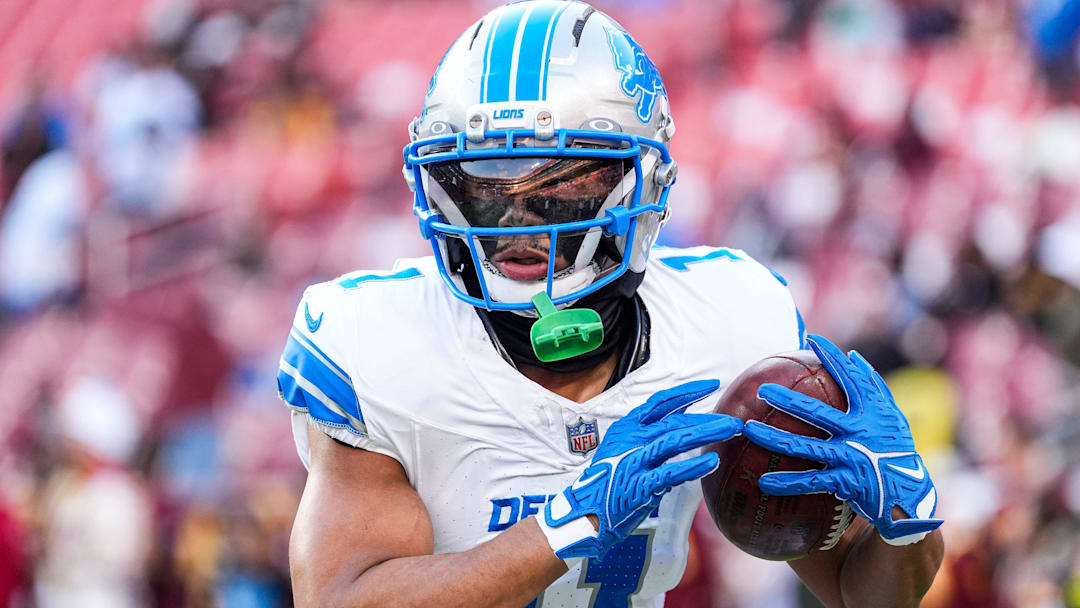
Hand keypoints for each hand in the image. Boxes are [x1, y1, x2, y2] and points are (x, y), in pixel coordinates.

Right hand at [537, 380, 741, 560]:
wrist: (586, 513)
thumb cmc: (608, 481)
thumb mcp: (624, 448)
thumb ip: (651, 436)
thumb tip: (684, 421)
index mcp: (628, 427)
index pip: (661, 402)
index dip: (687, 392)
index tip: (711, 385)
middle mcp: (631, 439)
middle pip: (675, 421)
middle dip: (707, 419)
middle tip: (734, 421)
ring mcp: (635, 461)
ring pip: (676, 440)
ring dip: (706, 434)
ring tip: (730, 431)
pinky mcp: (640, 484)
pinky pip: (672, 472)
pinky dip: (693, 467)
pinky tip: (712, 461)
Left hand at [742, 335, 942, 545]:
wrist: (910, 495)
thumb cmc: (896, 449)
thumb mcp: (892, 416)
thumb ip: (873, 387)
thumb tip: (854, 356)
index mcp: (872, 413)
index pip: (850, 379)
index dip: (832, 357)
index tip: (811, 338)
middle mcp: (860, 432)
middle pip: (817, 413)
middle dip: (787, 400)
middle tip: (762, 390)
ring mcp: (851, 457)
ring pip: (806, 447)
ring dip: (774, 439)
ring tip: (748, 430)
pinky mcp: (846, 482)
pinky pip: (810, 481)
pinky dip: (787, 482)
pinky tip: (764, 482)